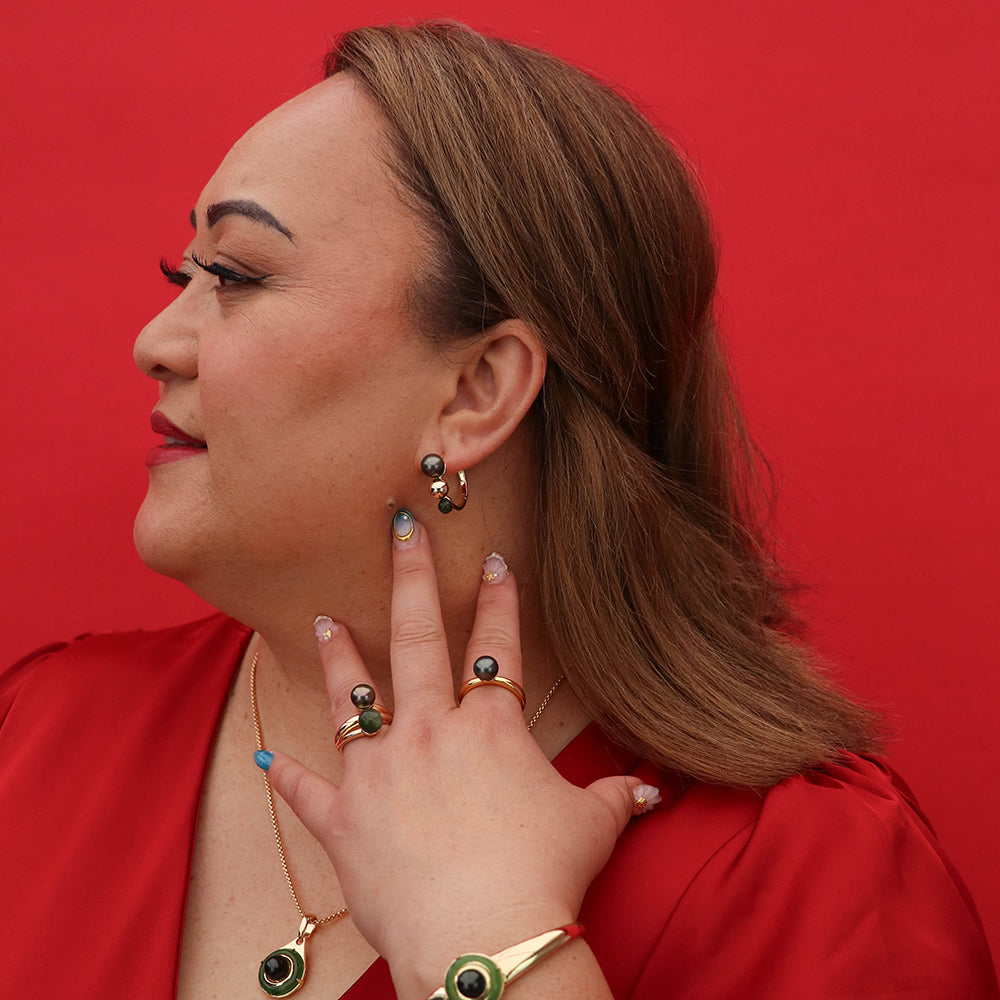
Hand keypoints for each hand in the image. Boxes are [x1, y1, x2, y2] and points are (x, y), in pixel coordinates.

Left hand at [264, 514, 642, 996]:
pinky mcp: (343, 820)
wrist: (484, 938)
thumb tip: (655, 792)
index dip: (500, 599)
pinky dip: (285, 776)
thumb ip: (616, 796)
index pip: (497, 643)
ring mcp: (380, 772)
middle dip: (410, 577)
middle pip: (417, 638)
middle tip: (399, 529)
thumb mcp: (591, 826)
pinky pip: (305, 791)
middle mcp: (430, 733)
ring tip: (324, 619)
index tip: (493, 559)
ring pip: (352, 699)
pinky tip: (263, 757)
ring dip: (339, 658)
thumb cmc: (543, 876)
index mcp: (489, 728)